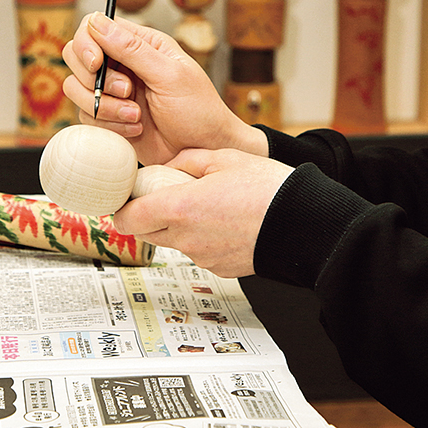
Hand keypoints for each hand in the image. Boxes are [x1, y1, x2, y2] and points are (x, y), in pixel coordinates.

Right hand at [62, 12, 266, 165]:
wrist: (204, 151)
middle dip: (93, 79)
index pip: (93, 27)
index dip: (86, 44)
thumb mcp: (169, 75)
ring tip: (136, 116)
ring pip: (76, 89)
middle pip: (75, 56)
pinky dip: (109, 125)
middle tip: (127, 92)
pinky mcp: (108, 117)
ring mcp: (112, 92)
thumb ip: (132, 49)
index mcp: (139, 44)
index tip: (97, 64)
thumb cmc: (198, 111)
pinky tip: (135, 129)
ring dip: (104, 107)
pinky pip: (87, 116)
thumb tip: (97, 21)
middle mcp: (122, 64)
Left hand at [112, 148, 293, 277]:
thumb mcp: (224, 158)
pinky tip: (224, 222)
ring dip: (178, 226)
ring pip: (174, 242)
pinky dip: (202, 239)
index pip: (128, 219)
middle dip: (150, 216)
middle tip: (168, 196)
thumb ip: (187, 160)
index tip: (129, 199)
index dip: (123, 210)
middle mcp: (186, 238)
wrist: (304, 222)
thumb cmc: (268, 188)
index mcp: (180, 208)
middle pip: (147, 233)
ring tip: (206, 206)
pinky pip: (198, 252)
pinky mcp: (219, 269)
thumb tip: (169, 167)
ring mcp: (202, 257)